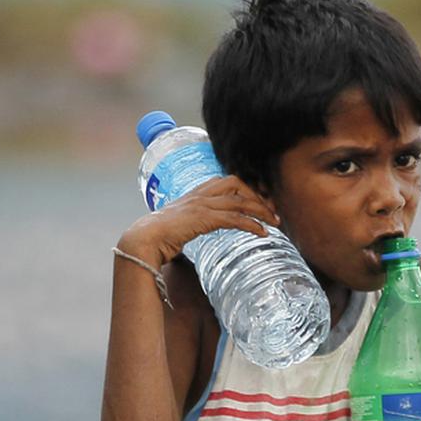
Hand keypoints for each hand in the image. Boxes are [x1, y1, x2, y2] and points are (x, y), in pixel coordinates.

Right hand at [118, 175, 279, 267]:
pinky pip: (235, 218)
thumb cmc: (159, 236)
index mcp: (196, 193)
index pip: (228, 181)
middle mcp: (200, 194)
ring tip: (275, 223)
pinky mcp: (204, 218)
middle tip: (273, 210)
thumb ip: (194, 222)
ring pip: (241, 200)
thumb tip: (198, 231)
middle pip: (238, 183)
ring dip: (262, 211)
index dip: (248, 188)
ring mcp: (202, 204)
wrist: (144, 240)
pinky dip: (252, 225)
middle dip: (258, 195)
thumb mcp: (181, 224)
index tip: (262, 201)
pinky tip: (263, 233)